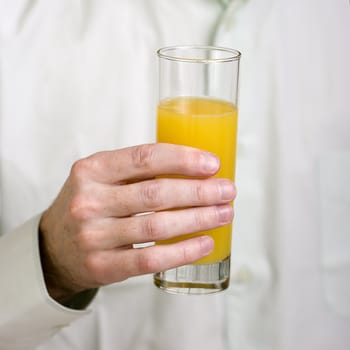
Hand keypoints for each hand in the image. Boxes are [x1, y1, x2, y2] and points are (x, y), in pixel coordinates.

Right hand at [39, 143, 235, 302]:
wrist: (54, 247)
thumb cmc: (89, 204)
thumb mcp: (101, 177)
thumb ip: (137, 170)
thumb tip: (194, 168)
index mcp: (92, 169)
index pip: (145, 158)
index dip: (183, 159)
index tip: (213, 164)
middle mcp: (89, 200)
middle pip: (156, 193)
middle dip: (200, 191)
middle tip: (227, 191)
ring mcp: (94, 235)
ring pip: (157, 227)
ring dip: (198, 219)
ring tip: (223, 213)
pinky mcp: (103, 266)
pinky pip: (150, 259)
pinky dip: (182, 252)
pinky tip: (204, 243)